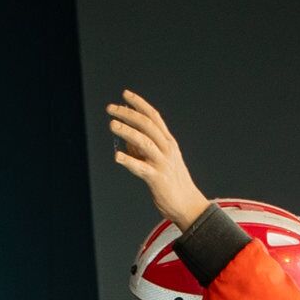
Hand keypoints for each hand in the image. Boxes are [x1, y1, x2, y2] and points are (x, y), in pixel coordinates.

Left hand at [106, 91, 209, 230]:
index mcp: (168, 142)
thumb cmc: (171, 183)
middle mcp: (167, 149)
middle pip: (147, 125)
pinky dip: (129, 161)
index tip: (125, 94)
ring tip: (112, 125)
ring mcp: (163, 163)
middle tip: (110, 108)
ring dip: (127, 131)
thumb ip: (143, 149)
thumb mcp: (159, 160)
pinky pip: (141, 168)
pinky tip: (117, 157)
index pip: (153, 117)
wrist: (188, 205)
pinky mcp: (158, 179)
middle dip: (128, 114)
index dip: (139, 104)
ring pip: (144, 142)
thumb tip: (126, 138)